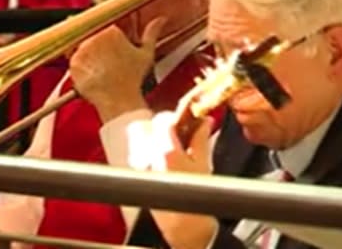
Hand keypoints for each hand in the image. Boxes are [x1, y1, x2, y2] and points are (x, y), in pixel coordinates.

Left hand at [69, 18, 165, 121]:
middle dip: (98, 49)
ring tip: (101, 71)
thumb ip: (152, 33)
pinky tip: (93, 76)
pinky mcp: (73, 62)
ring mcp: (82, 49)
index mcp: (112, 31)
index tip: (112, 52)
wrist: (119, 100)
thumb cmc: (132, 79)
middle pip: (92, 38)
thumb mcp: (146, 54)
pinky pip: (74, 62)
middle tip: (107, 64)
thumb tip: (160, 20)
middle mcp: (95, 36)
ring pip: (83, 49)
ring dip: (89, 58)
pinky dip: (81, 69)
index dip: (108, 43)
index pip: (105, 29)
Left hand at [147, 114, 217, 248]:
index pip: (163, 119)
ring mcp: (139, 165)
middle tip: (177, 130)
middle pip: (145, 125)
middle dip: (160, 125)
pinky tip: (162, 155)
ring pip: (138, 137)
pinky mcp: (136, 172)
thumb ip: (201, 138)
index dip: (176, 116)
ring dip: (153, 135)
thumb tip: (205, 121)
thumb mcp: (203, 163)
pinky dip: (148, 147)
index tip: (186, 118)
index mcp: (165, 152)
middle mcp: (147, 156)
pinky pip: (137, 151)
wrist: (184, 225)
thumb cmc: (195, 199)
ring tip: (170, 143)